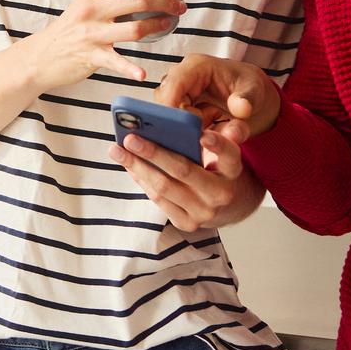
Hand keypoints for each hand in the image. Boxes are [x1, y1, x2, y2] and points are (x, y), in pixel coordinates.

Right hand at [21, 0, 183, 88]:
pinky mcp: (90, 56)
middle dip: (166, 2)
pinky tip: (142, 74)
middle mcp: (91, 9)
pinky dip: (130, 69)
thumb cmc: (70, 29)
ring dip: (159, 26)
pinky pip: (115, 62)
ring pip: (134, 28)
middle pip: (138, 0)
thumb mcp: (86, 3)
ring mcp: (91, 33)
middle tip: (180, 7)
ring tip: (169, 25)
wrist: (42, 55)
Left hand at [111, 122, 254, 231]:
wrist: (228, 207)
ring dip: (137, 167)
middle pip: (184, 170)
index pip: (229, 155)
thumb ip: (214, 137)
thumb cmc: (218, 169)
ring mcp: (203, 213)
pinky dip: (141, 180)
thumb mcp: (223, 152)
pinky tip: (128, 165)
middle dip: (154, 152)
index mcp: (233, 171)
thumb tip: (182, 126)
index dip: (216, 145)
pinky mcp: (186, 223)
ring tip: (117, 150)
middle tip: (130, 138)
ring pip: (164, 187)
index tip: (201, 134)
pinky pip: (158, 200)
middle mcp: (221, 194)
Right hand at [153, 54, 281, 144]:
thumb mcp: (255, 92)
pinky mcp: (179, 107)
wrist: (252, 98)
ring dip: (186, 127)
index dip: (171, 105)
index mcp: (198, 66)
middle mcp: (182, 76)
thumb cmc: (251, 89)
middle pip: (165, 101)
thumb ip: (247, 101)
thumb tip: (241, 108)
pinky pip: (175, 123)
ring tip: (211, 126)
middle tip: (204, 131)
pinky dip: (188, 132)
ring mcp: (179, 92)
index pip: (175, 83)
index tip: (178, 128)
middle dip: (181, 121)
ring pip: (167, 114)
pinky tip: (205, 132)